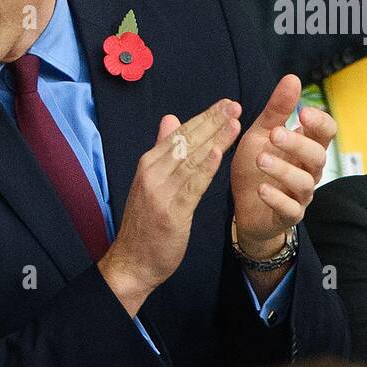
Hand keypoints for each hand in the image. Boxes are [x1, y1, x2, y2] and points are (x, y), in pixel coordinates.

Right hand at [98, 99, 241, 317]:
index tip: (225, 104)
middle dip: (211, 122)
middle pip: (185, 142)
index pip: (179, 134)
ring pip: (190, 160)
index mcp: (148, 165)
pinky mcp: (171, 212)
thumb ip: (163, 150)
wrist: (132, 261)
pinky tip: (218, 154)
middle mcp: (152, 174)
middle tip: (233, 105)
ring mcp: (160, 193)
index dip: (203, 118)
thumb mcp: (150, 181)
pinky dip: (204, 169)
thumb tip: (170, 119)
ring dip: (213, 140)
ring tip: (234, 122)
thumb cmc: (145, 223)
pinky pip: (191, 187)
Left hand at [231, 74, 334, 257]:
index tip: (303, 112)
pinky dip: (277, 199)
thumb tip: (292, 77)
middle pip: (317, 156)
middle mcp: (309, 171)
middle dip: (297, 144)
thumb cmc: (256, 167)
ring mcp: (301, 195)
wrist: (244, 207)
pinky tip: (262, 189)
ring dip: (283, 170)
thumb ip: (277, 110)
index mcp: (306, 147)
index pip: (327, 132)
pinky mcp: (288, 215)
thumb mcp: (261, 134)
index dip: (320, 123)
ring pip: (304, 183)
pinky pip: (290, 209)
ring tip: (261, 159)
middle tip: (274, 134)